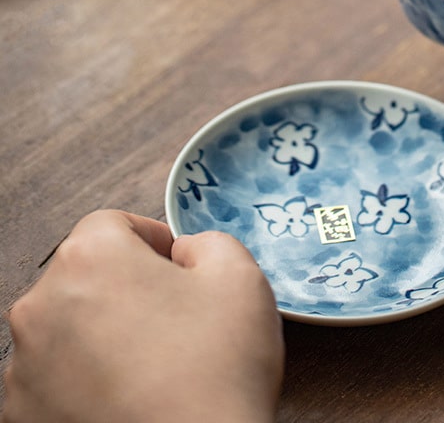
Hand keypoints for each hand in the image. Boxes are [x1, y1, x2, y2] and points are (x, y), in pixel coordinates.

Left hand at [3, 210, 283, 422]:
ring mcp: (23, 369)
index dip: (153, 240)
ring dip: (103, 333)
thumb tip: (181, 255)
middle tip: (173, 318)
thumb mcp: (239, 275)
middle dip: (127, 287)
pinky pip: (55, 379)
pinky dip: (84, 381)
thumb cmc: (217, 369)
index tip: (178, 269)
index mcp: (90, 259)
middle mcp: (40, 308)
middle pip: (85, 275)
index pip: (113, 224)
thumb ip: (206, 242)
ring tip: (153, 365)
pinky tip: (129, 397)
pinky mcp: (22, 418)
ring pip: (68, 328)